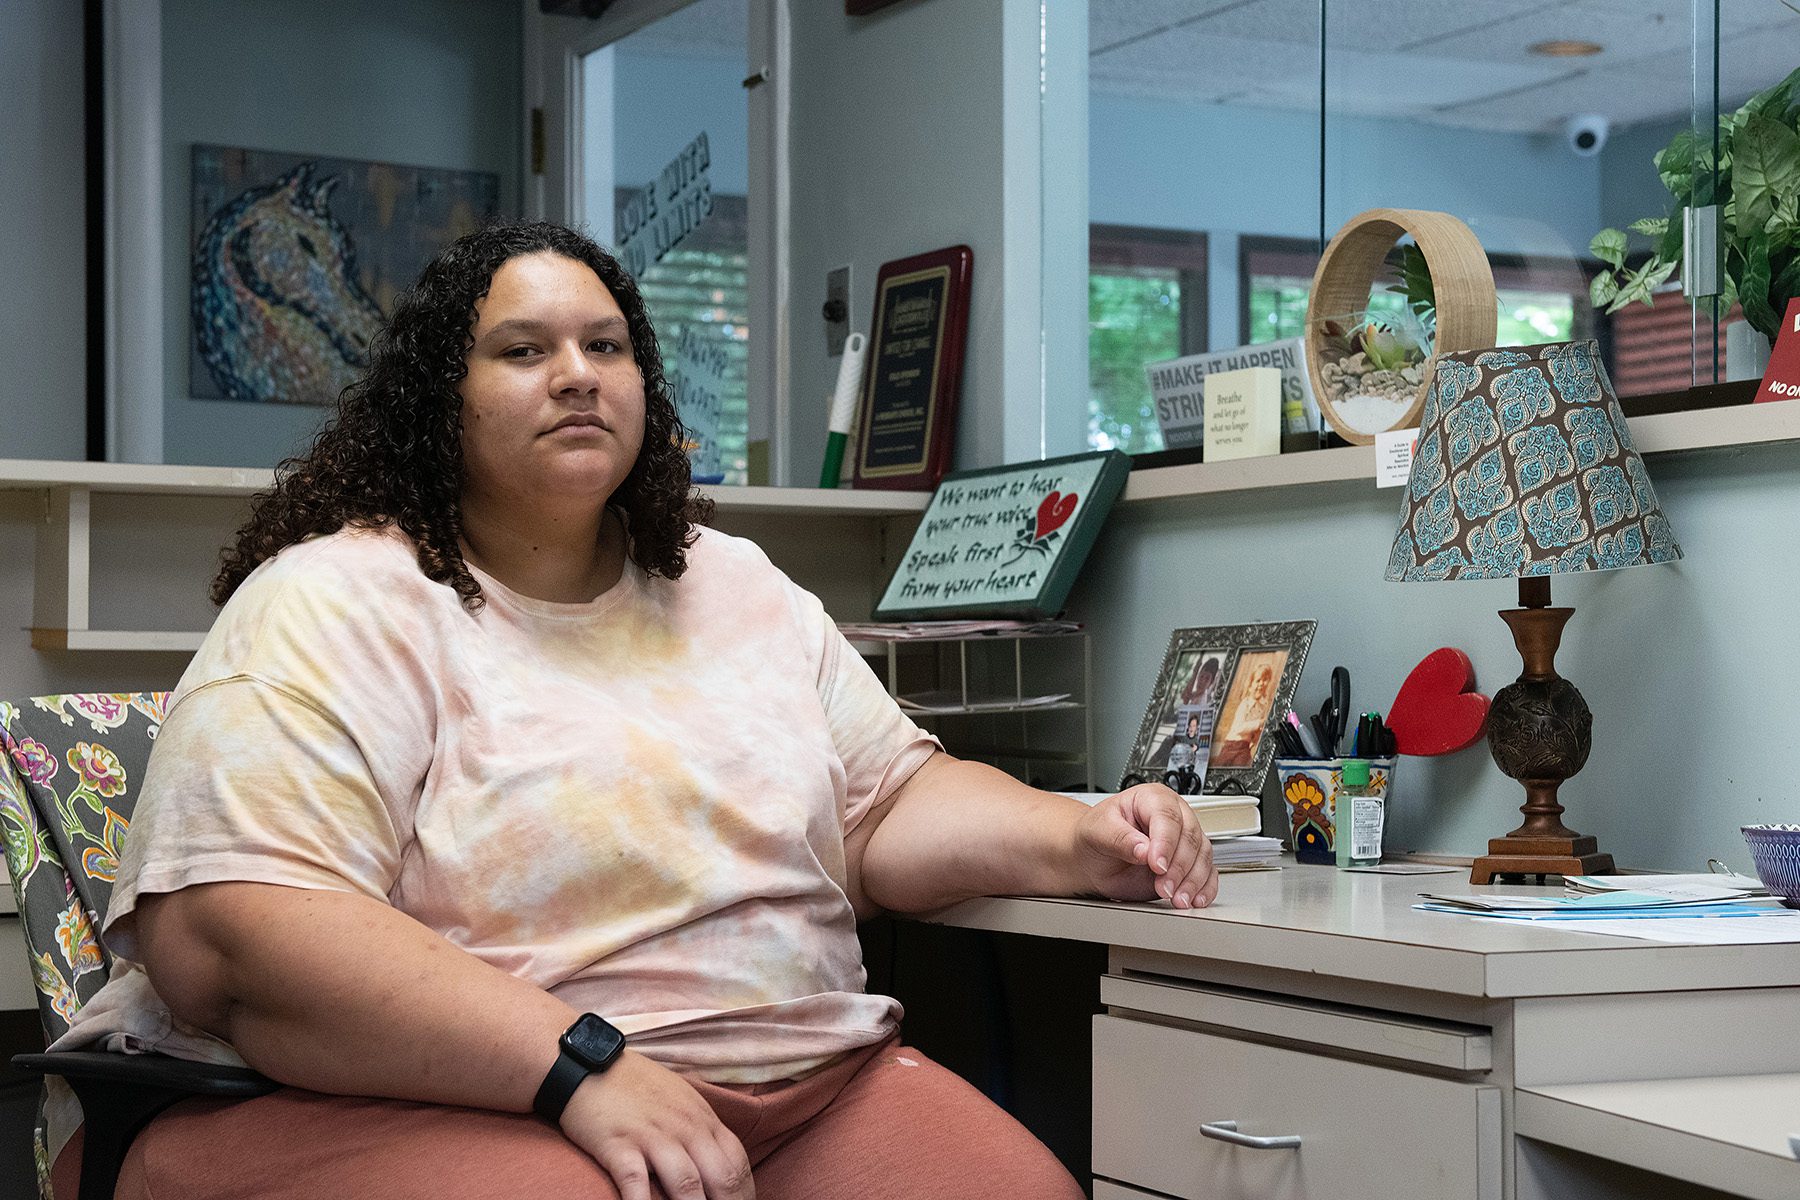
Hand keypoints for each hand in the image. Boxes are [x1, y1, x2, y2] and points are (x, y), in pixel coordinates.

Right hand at [559, 1049, 754, 1199]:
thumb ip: (701, 1130)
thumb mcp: (681, 1100)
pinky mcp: (619, 1145)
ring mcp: (652, 1136)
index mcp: (703, 1119)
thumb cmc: (637, 1086)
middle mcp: (685, 1128)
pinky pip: (636, 1182)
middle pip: (722, 1178)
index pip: (738, 1164)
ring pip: (687, 1184)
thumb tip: (721, 1164)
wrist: (589, 1063)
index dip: (744, 1195)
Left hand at [1072, 783, 1217, 908]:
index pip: (1167, 818)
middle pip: (1190, 838)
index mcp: (1152, 799)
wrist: (1091, 859)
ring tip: (1176, 899)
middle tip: (1163, 887)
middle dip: (1179, 867)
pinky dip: (1204, 888)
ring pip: (1202, 856)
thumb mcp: (1097, 832)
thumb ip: (1120, 838)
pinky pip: (1207, 872)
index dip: (1165, 843)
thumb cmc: (1093, 837)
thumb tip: (1144, 849)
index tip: (1157, 865)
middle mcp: (1173, 817)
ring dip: (1192, 881)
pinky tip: (1195, 899)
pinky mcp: (1187, 863)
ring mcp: (1182, 840)